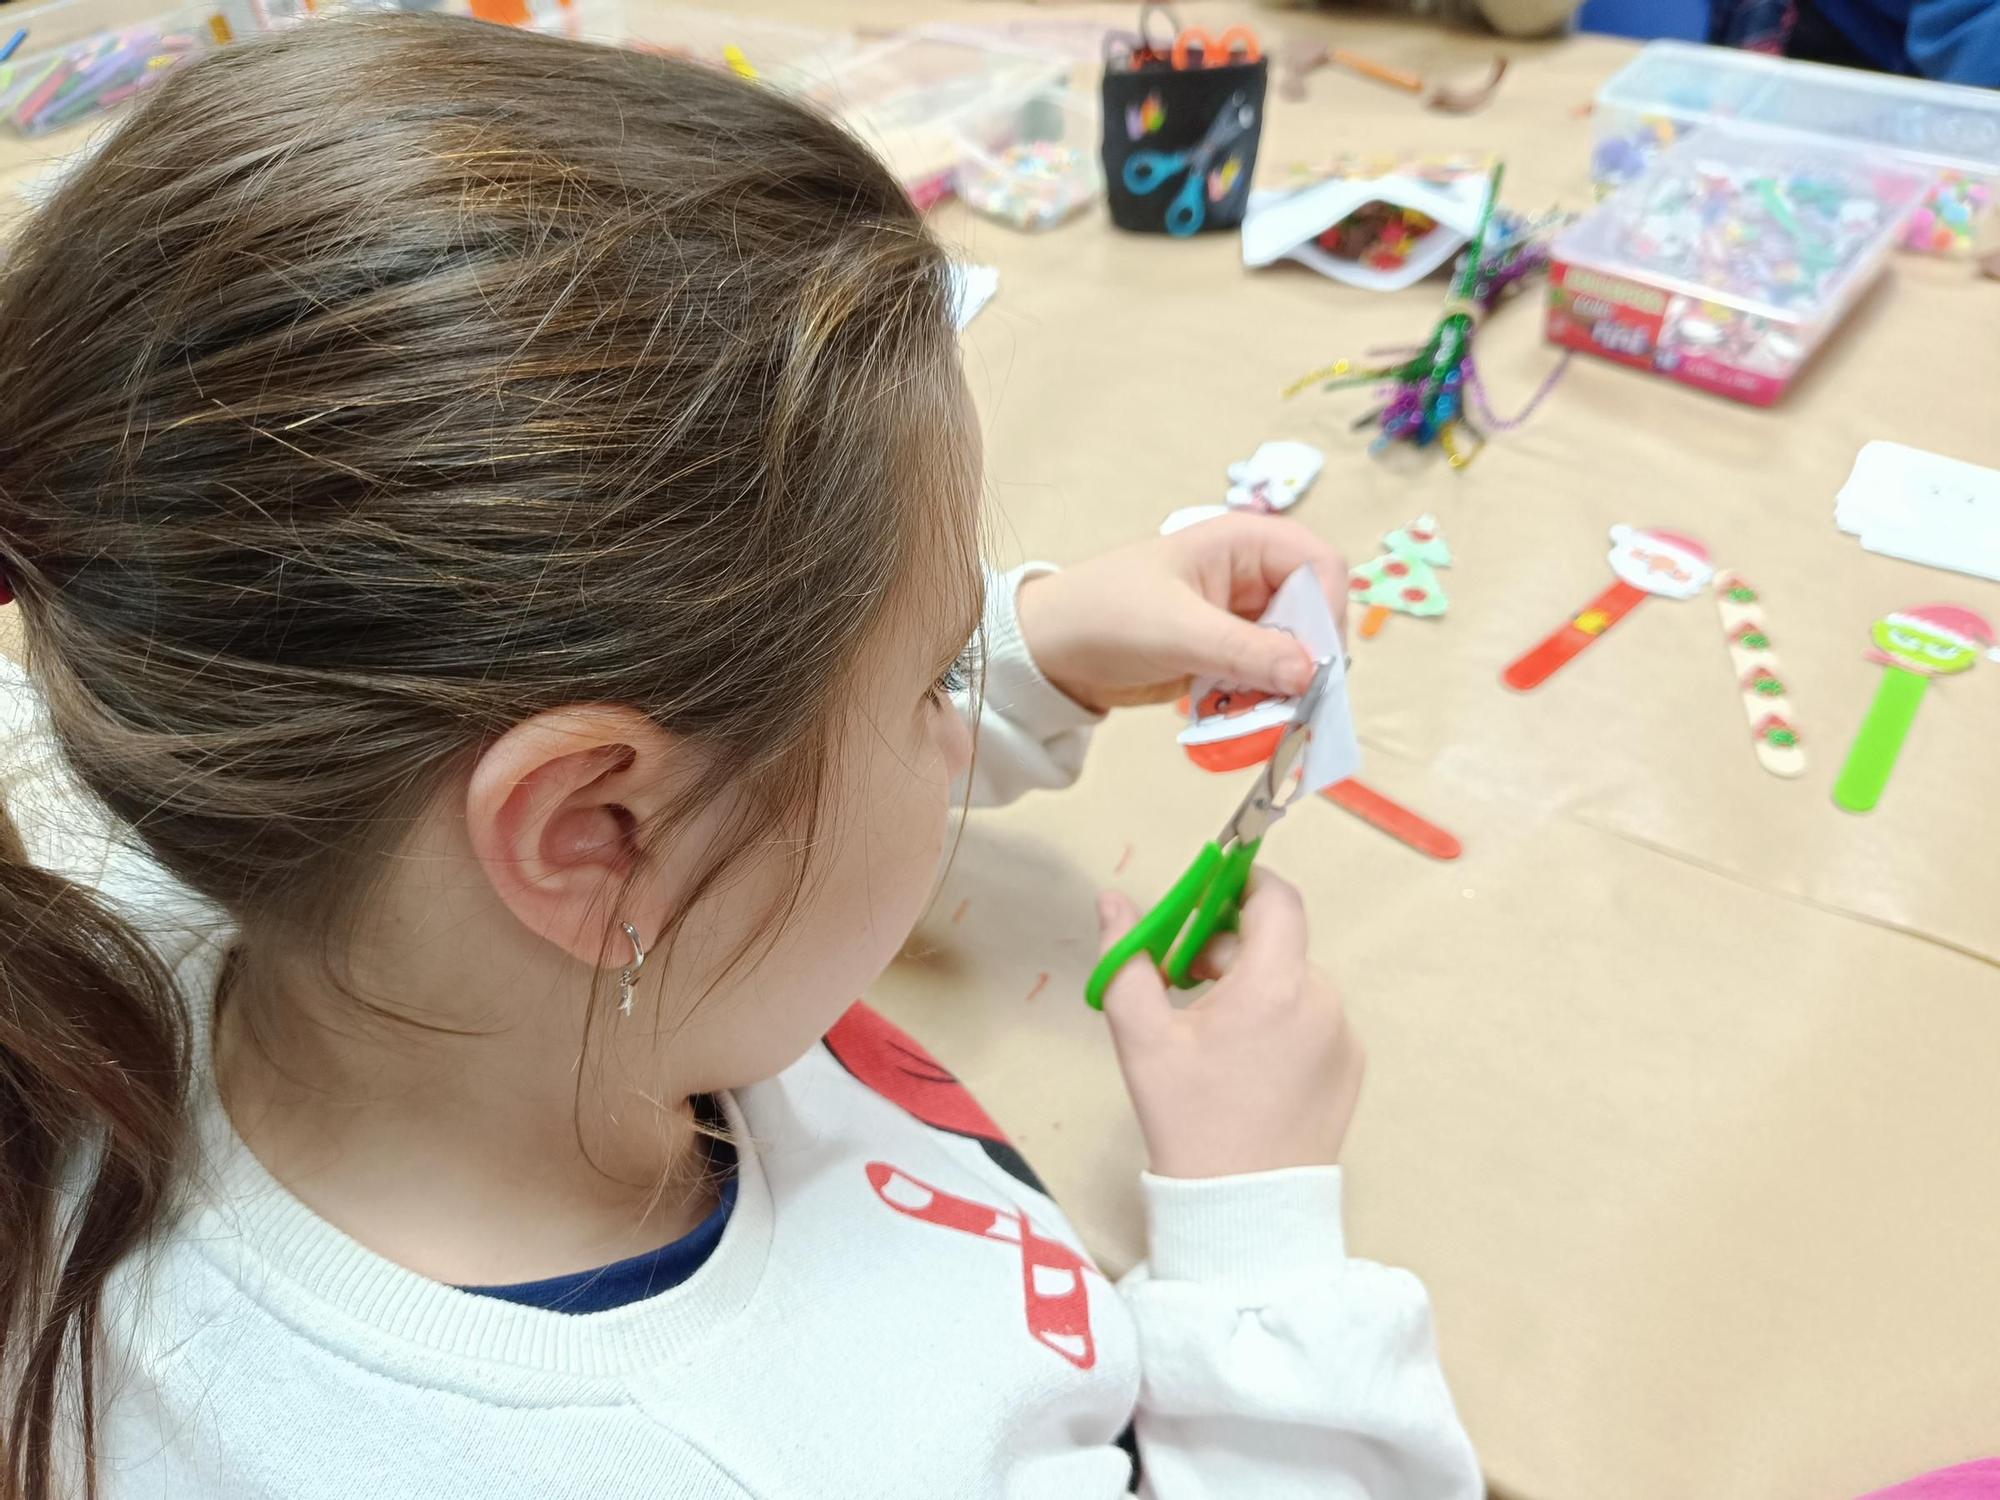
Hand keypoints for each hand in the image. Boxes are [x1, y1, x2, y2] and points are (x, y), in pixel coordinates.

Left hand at [1014, 516, 1346, 712]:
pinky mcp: (1227, 656)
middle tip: (1296, 703)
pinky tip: (1240, 719)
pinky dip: (1262, 702)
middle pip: (1315, 614)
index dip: (1328, 609)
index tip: (1316, 661)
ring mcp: (1240, 620)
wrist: (1049, 652)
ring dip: (1286, 688)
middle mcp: (1250, 577)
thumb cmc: (1102, 615)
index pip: (1319, 564)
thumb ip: (1245, 650)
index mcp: (1241, 544)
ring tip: (1263, 717)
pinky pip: (1266, 680)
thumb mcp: (1176, 630)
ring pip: (1294, 654)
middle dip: (1308, 659)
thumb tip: (1310, 672)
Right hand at [1095, 873, 1362, 1178]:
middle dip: (1228, 946)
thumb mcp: (1141, 1039)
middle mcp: (1322, 1001)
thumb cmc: (1189, 1121)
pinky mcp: (1351, 1066)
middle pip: (1276, 941)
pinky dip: (1280, 1020)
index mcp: (1274, 985)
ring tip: (1211, 1033)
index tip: (1204, 897)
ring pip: (1292, 981)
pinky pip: (1312, 1018)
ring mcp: (1343, 1036)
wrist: (1244, 1208)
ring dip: (1253, 986)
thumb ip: (1125, 959)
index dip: (1239, 884)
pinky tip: (1246, 1063)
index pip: (1274, 897)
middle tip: (1182, 980)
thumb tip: (1112, 902)